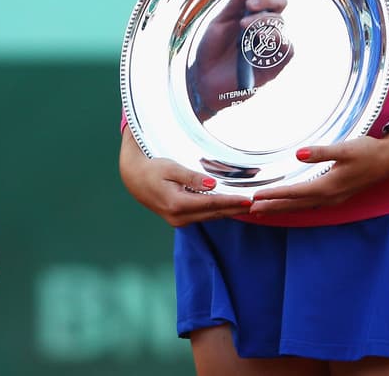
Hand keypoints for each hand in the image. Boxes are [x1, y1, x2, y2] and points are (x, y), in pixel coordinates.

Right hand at [119, 130, 250, 226]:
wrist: (133, 179)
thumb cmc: (152, 169)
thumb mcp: (170, 168)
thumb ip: (192, 178)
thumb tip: (213, 185)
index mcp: (178, 204)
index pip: (212, 204)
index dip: (232, 202)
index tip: (248, 201)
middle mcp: (179, 217)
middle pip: (214, 213)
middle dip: (235, 209)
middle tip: (256, 204)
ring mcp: (179, 221)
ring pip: (210, 216)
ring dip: (228, 211)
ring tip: (246, 206)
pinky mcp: (179, 219)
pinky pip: (203, 215)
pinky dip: (217, 210)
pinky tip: (228, 206)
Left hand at [187, 0, 288, 119]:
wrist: (205, 80)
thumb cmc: (211, 50)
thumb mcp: (219, 22)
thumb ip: (234, 4)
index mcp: (253, 11)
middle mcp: (266, 25)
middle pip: (281, 2)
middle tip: (250, 4)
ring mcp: (272, 43)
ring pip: (282, 23)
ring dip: (264, 20)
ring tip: (244, 25)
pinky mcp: (276, 63)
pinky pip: (287, 47)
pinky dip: (275, 39)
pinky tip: (259, 38)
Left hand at [244, 134, 388, 215]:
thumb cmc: (367, 151)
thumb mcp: (345, 148)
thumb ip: (321, 152)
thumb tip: (298, 154)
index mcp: (328, 186)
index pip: (295, 193)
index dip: (274, 195)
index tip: (255, 197)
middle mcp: (329, 197)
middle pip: (295, 204)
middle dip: (273, 207)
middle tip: (250, 210)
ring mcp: (333, 198)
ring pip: (302, 206)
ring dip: (282, 208)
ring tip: (263, 210)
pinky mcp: (336, 195)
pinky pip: (309, 204)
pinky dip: (294, 205)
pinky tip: (288, 204)